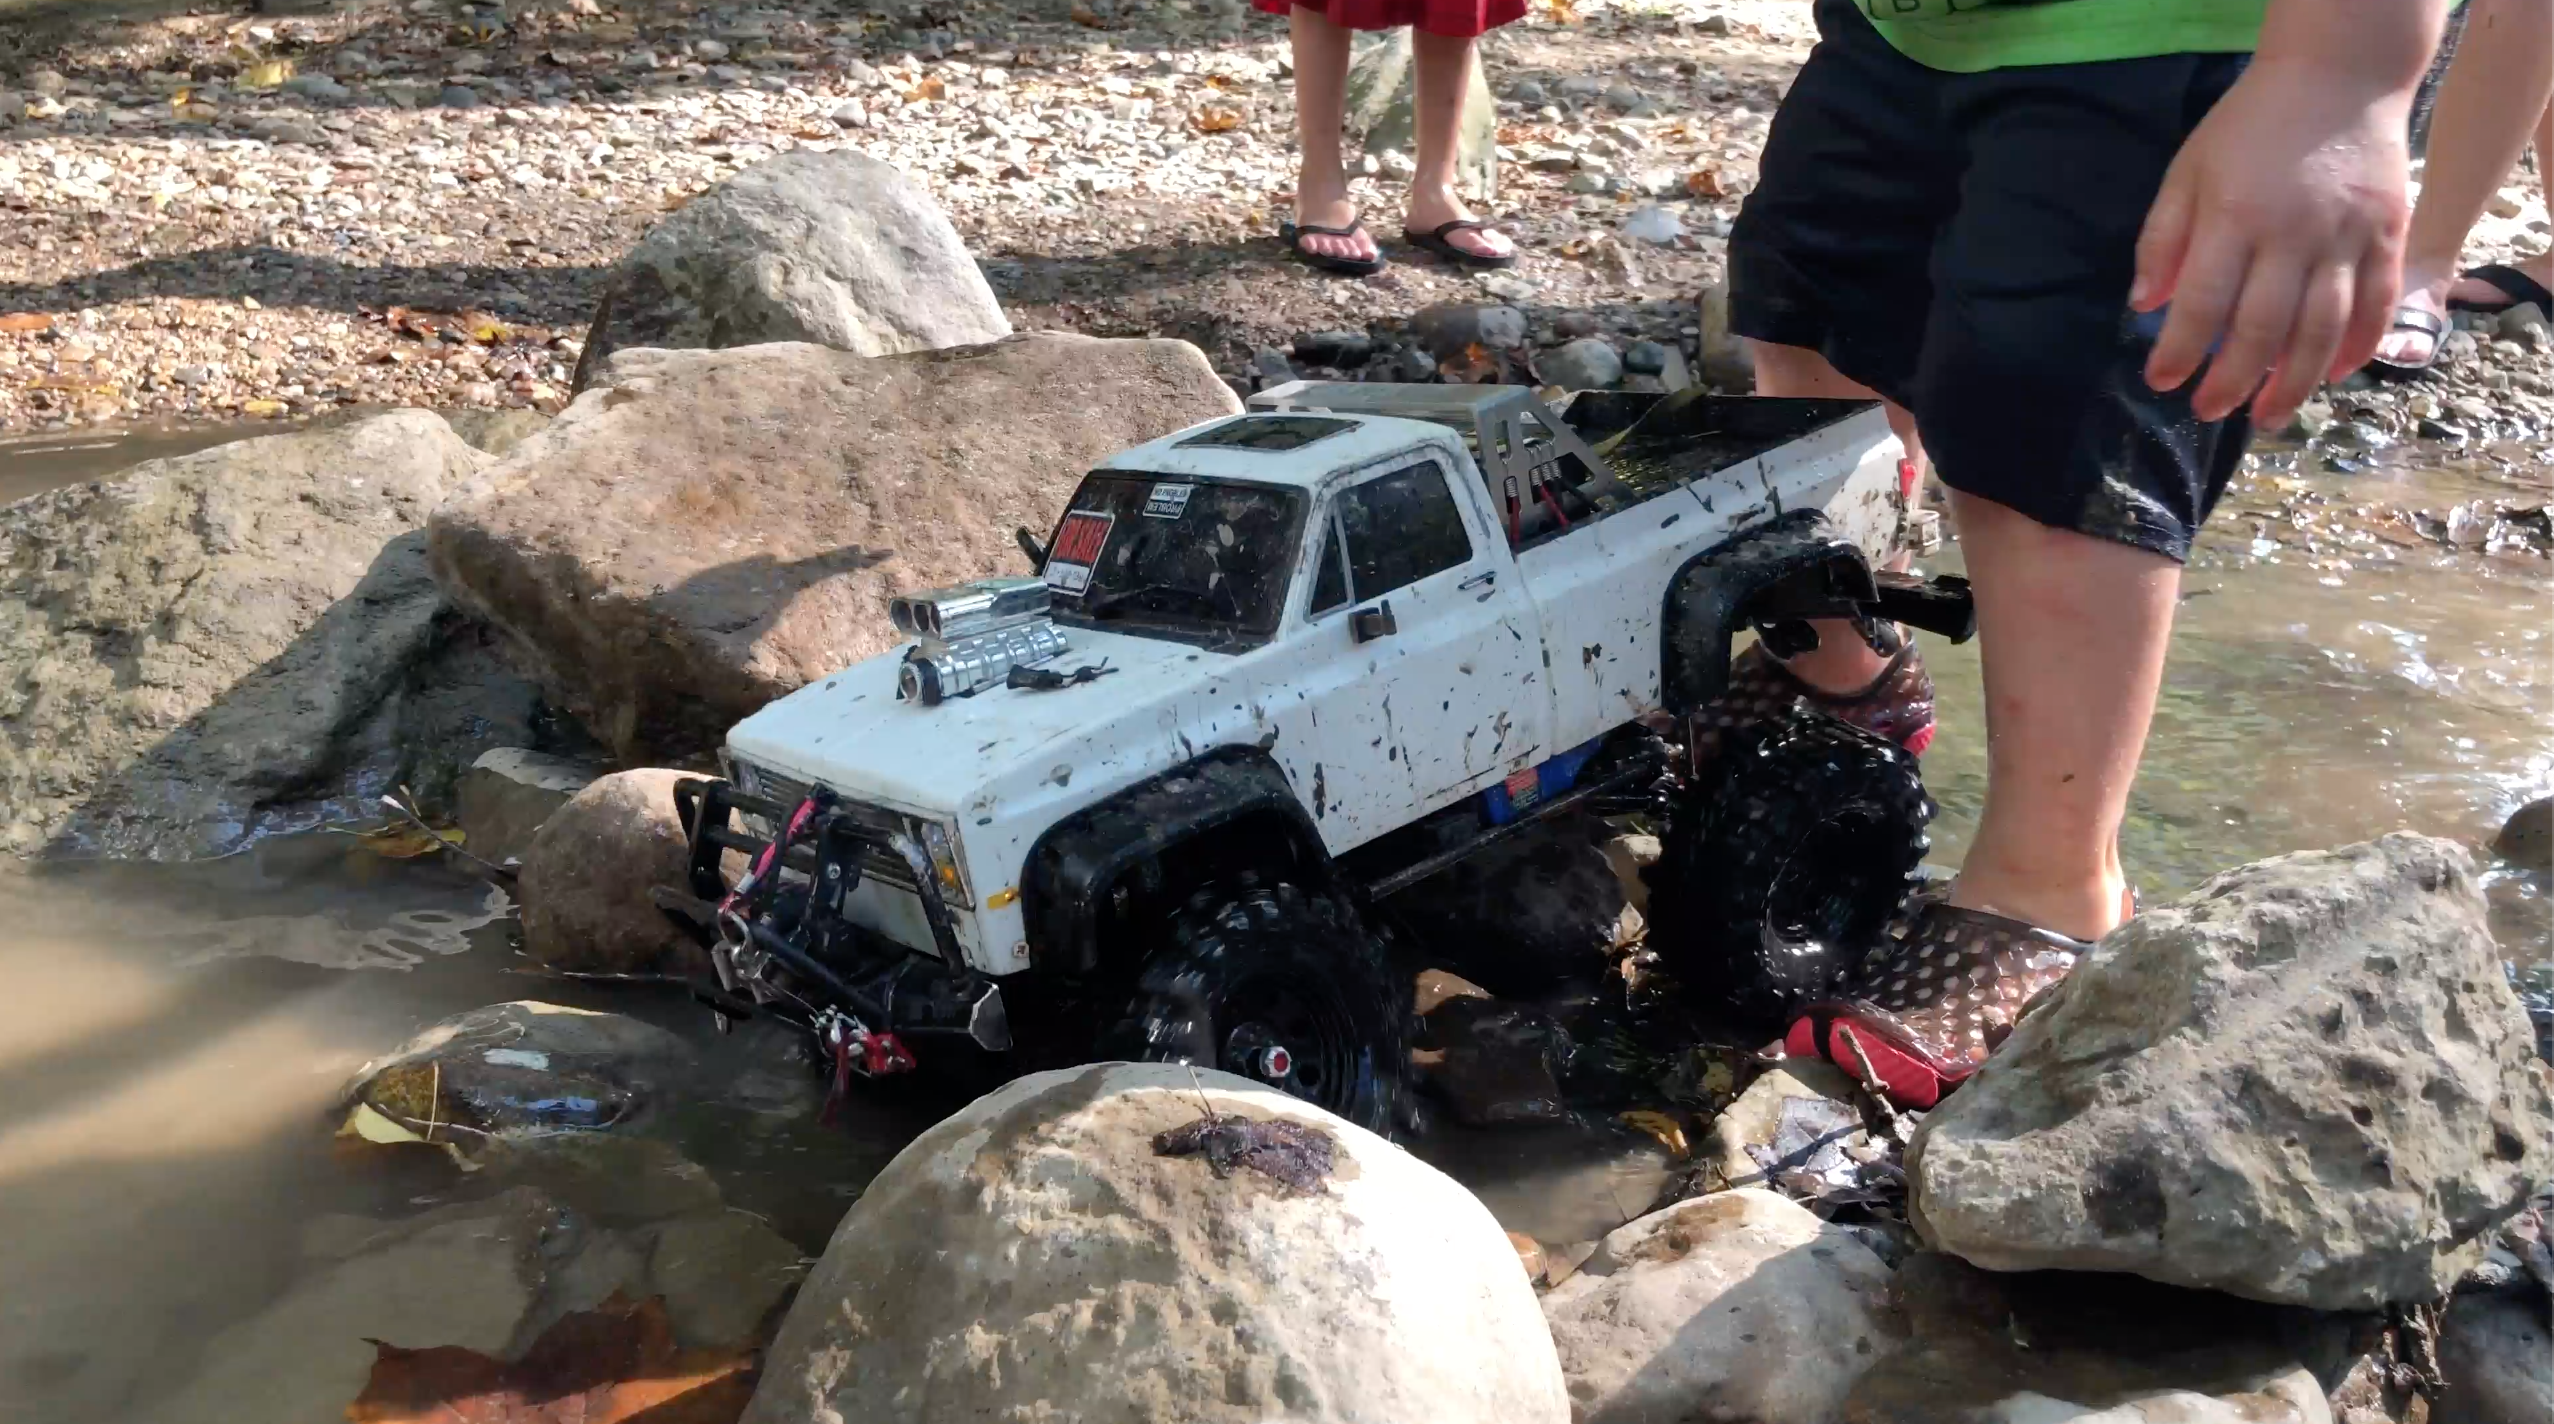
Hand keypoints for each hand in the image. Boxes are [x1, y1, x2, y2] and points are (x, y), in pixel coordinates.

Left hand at [2130, 57, 2414, 426]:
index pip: (2202, 303)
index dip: (2179, 352)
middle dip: (2231, 381)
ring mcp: (2347, 237)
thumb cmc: (2250, 127)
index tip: (2161, 381)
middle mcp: (2293, 234)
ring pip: (2321, 330)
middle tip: (2209, 411)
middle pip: (2262, 329)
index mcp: (2235, 217)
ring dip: (2293, 383)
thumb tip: (2143, 305)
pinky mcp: (2389, 234)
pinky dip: (2357, 348)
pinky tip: (2333, 377)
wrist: (2339, 76)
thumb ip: (2163, 239)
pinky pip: (2376, 305)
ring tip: (2266, 417)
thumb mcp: (2189, 171)